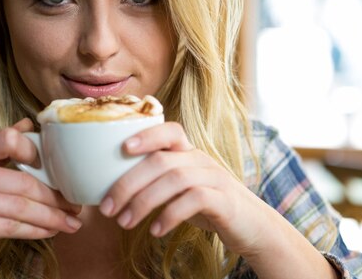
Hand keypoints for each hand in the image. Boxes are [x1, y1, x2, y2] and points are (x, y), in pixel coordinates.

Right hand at [0, 119, 81, 278]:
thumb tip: (28, 123)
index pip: (8, 138)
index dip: (38, 152)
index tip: (59, 170)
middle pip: (22, 181)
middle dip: (56, 196)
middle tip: (76, 206)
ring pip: (20, 206)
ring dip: (52, 217)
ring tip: (71, 223)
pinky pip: (8, 227)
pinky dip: (35, 231)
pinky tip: (49, 232)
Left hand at [97, 122, 273, 256]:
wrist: (254, 227)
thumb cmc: (210, 206)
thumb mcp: (182, 189)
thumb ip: (157, 182)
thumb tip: (111, 191)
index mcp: (189, 153)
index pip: (169, 130)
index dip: (146, 135)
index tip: (121, 149)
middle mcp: (201, 160)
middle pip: (160, 160)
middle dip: (128, 183)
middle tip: (107, 208)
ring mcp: (215, 178)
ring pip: (175, 179)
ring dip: (144, 202)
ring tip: (125, 223)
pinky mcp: (225, 201)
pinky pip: (195, 200)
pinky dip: (171, 214)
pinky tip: (156, 230)